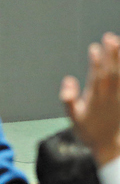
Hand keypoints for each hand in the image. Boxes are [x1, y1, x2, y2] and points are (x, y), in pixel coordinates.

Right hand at [61, 32, 119, 166]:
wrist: (109, 146)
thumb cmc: (89, 131)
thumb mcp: (73, 119)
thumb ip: (69, 100)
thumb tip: (68, 81)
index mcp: (95, 99)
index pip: (96, 76)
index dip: (96, 62)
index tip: (94, 48)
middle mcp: (110, 95)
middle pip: (112, 71)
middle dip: (111, 54)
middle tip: (110, 37)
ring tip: (119, 42)